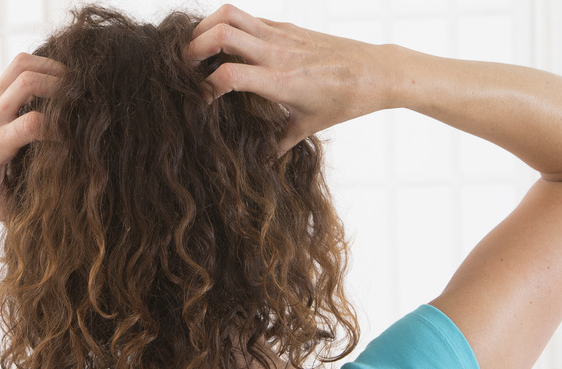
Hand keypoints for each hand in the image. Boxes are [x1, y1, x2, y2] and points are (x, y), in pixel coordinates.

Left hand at [0, 53, 64, 219]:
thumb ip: (30, 205)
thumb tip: (66, 207)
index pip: (33, 123)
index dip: (61, 128)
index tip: (75, 139)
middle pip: (27, 80)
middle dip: (59, 83)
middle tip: (81, 95)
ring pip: (19, 66)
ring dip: (48, 67)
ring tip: (69, 82)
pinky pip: (12, 72)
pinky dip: (36, 72)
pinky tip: (51, 88)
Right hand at [188, 4, 394, 153]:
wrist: (377, 71)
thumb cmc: (346, 100)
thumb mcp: (309, 126)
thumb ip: (279, 142)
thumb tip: (261, 161)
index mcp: (280, 82)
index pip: (228, 76)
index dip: (204, 87)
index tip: (200, 101)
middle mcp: (277, 53)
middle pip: (220, 35)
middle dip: (192, 49)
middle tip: (184, 67)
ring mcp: (281, 35)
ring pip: (230, 15)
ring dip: (205, 27)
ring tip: (197, 47)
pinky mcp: (287, 26)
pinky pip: (248, 16)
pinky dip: (227, 24)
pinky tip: (225, 44)